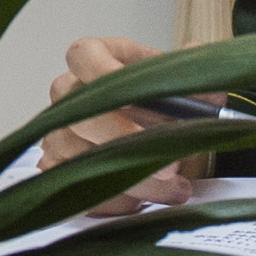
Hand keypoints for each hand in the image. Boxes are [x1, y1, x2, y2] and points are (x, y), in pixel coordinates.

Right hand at [39, 34, 203, 214]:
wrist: (163, 141)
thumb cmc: (166, 106)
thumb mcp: (187, 83)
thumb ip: (193, 69)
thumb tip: (197, 54)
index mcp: (96, 61)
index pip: (83, 56)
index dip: (103, 75)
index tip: (136, 100)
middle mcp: (69, 95)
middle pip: (80, 115)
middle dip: (126, 142)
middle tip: (170, 164)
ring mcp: (59, 133)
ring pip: (83, 161)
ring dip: (134, 181)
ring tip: (175, 187)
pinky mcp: (59, 171)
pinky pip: (78, 191)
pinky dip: (117, 201)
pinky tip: (148, 200)